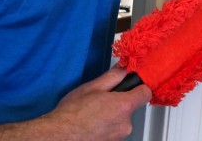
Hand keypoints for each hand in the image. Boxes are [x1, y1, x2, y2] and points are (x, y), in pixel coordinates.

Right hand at [0, 66, 151, 140]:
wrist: (56, 137)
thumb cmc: (72, 113)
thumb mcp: (92, 87)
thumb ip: (113, 76)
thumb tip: (124, 67)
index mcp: (124, 106)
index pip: (145, 93)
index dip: (140, 87)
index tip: (133, 85)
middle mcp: (125, 124)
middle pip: (130, 108)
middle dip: (119, 103)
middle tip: (101, 100)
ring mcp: (118, 138)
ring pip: (120, 121)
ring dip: (111, 116)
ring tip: (93, 114)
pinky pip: (112, 132)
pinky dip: (105, 128)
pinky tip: (91, 126)